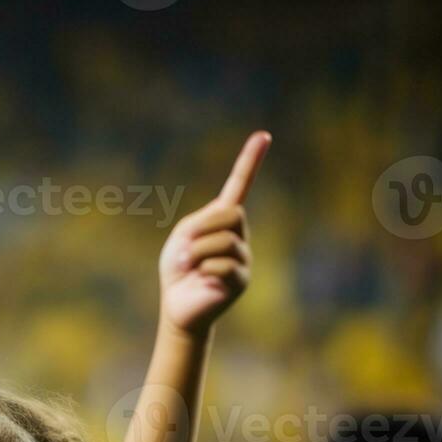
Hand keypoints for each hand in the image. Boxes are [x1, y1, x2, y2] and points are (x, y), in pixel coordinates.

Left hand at [159, 131, 270, 335]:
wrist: (178, 306)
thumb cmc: (178, 270)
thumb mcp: (182, 237)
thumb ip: (201, 222)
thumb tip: (226, 228)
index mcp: (222, 220)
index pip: (240, 186)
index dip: (250, 161)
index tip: (263, 136)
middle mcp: (239, 235)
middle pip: (232, 213)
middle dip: (202, 228)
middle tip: (183, 247)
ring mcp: (244, 257)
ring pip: (225, 240)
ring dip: (197, 251)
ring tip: (187, 265)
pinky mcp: (241, 280)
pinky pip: (224, 264)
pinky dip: (203, 268)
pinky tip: (200, 278)